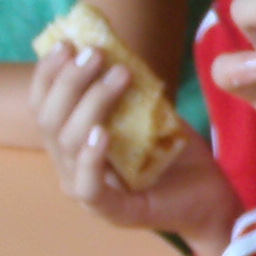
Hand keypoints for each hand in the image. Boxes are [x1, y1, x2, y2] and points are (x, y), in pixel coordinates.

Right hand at [32, 42, 241, 253]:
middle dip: (70, 80)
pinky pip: (87, 185)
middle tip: (97, 53)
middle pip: (49, 119)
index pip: (43, 104)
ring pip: (68, 143)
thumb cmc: (175, 152)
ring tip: (120, 75)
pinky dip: (90, 157)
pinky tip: (103, 132)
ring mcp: (87, 191)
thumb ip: (125, 86)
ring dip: (92, 102)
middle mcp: (70, 166)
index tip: (68, 43)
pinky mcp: (111, 212)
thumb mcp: (147, 110)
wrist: (213, 194)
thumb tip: (109, 44)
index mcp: (72, 141)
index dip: (49, 72)